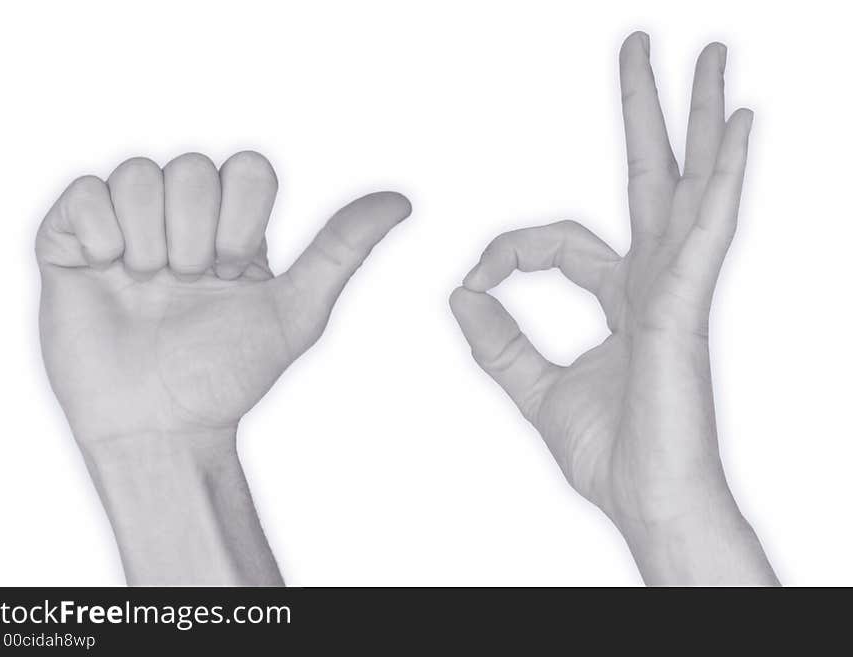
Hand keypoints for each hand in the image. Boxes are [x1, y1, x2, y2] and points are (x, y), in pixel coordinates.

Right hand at [37, 151, 409, 583]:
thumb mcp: (296, 310)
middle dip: (195, 234)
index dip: (241, 215)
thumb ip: (343, 247)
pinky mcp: (73, 243)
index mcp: (233, 229)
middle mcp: (182, 220)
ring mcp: (127, 228)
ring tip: (148, 285)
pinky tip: (109, 271)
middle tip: (188, 284)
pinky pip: (83, 192)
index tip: (234, 271)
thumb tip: (402, 199)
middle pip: (191, 165)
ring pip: (137, 172)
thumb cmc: (229, 375)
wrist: (161, 426)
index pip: (247, 168)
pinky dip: (99, 229)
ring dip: (149, 236)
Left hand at [450, 33, 775, 583]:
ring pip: (689, 184)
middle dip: (649, 113)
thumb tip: (461, 292)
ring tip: (707, 54)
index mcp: (622, 298)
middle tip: (648, 46)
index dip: (510, 250)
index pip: (559, 242)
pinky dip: (724, 174)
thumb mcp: (532, 389)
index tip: (477, 277)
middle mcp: (655, 281)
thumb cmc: (612, 453)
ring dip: (697, 117)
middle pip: (652, 179)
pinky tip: (737, 122)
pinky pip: (707, 228)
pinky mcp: (686, 307)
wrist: (647, 502)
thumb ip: (498, 341)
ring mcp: (677, 289)